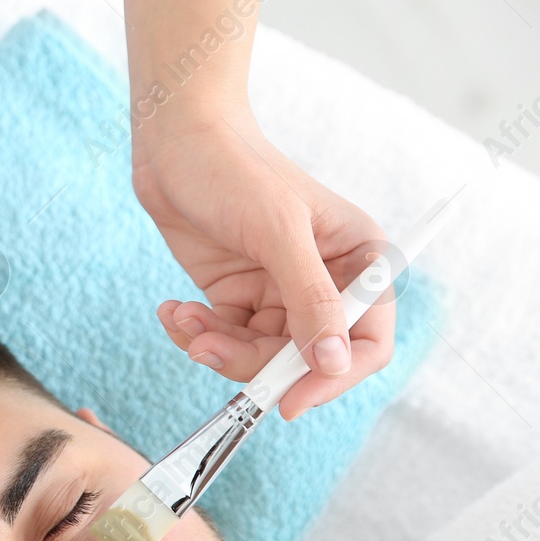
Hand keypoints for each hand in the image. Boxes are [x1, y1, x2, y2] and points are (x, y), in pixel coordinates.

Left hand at [133, 107, 393, 420]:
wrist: (177, 138)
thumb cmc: (236, 168)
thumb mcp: (277, 232)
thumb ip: (310, 299)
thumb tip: (334, 363)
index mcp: (358, 260)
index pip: (367, 342)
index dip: (333, 378)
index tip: (288, 402)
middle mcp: (324, 282)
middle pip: (304, 359)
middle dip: (254, 364)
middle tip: (206, 349)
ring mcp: (277, 291)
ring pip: (258, 355)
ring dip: (216, 348)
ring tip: (183, 319)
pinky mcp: (236, 294)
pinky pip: (224, 338)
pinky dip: (196, 334)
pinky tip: (173, 310)